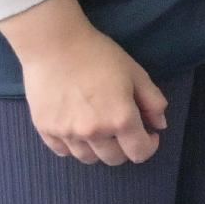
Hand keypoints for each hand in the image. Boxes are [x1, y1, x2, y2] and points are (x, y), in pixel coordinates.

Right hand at [2, 0, 167, 164]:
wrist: (53, 44)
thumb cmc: (99, 55)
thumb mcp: (136, 73)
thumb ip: (153, 101)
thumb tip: (159, 125)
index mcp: (120, 119)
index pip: (139, 153)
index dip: (149, 146)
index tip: (148, 133)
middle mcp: (93, 132)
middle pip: (113, 159)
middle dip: (124, 148)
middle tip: (123, 130)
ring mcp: (66, 133)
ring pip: (87, 158)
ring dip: (98, 148)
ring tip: (99, 128)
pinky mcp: (44, 129)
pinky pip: (62, 150)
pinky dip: (72, 145)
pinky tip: (76, 127)